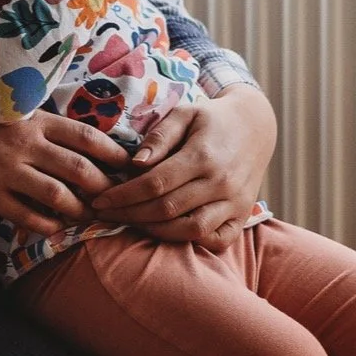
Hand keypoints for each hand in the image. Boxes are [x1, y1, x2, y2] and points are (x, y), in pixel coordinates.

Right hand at [0, 91, 130, 234]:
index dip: (114, 153)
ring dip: (79, 211)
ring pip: (58, 196)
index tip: (131, 166)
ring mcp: (6, 170)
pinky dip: (47, 224)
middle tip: (117, 201)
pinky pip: (27, 216)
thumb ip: (45, 129)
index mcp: (34, 119)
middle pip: (80, 169)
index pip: (86, 136)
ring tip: (88, 217)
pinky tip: (56, 226)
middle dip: (104, 189)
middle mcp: (24, 143)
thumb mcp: (14, 115)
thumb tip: (86, 148)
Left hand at [96, 85, 276, 247]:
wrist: (255, 126)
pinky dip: (192, 242)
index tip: (100, 199)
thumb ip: (159, 137)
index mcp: (202, 156)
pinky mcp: (243, 215)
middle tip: (105, 214)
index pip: (154, 184)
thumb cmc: (212, 119)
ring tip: (132, 223)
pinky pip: (217, 240)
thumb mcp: (184, 113)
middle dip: (130, 215)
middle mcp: (221, 183)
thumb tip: (134, 164)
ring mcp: (235, 202)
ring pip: (190, 230)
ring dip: (156, 231)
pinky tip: (169, 232)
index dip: (122, 195)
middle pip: (166, 210)